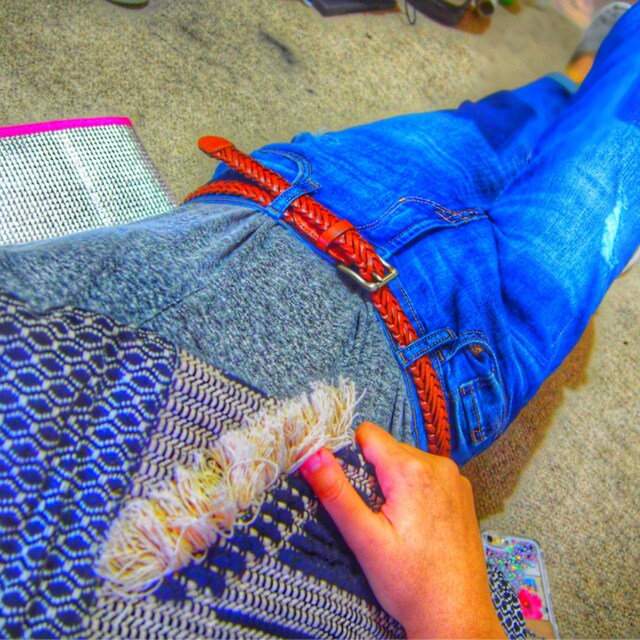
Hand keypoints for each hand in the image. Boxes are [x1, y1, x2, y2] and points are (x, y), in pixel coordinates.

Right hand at [299, 422, 505, 638]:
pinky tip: (415, 524)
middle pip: (388, 448)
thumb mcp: (365, 539)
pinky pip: (428, 475)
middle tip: (373, 515)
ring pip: (407, 461)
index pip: (368, 434)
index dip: (352, 456)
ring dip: (395, 481)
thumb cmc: (411, 583)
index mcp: (412, 470)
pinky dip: (416, 490)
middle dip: (374, 473)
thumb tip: (311, 454)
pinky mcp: (463, 493)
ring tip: (395, 523)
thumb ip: (336, 492)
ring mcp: (455, 478)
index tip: (351, 489)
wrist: (457, 618)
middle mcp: (438, 464)